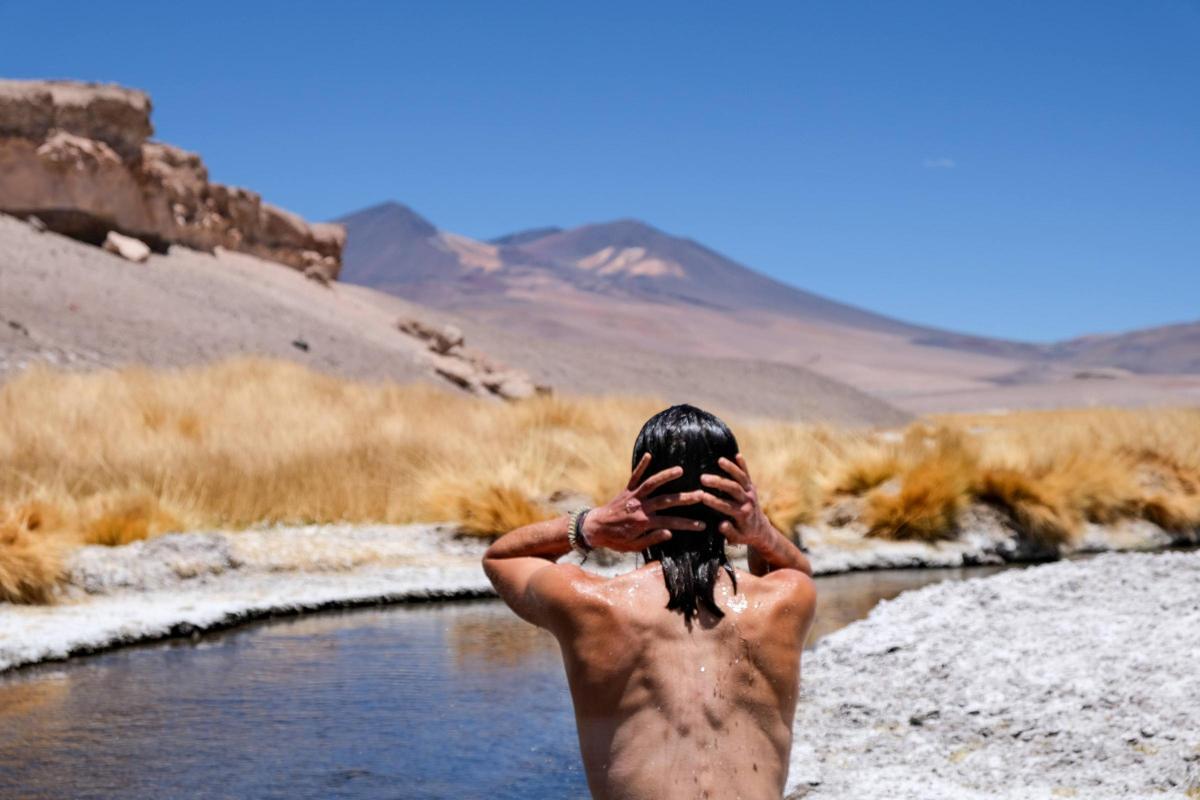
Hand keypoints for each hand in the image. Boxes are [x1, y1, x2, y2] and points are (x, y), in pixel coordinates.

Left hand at [583, 453, 705, 551]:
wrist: (594, 528)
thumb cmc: (615, 540)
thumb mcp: (634, 547)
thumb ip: (652, 539)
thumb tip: (670, 532)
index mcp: (644, 522)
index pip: (671, 523)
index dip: (687, 524)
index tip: (702, 525)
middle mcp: (640, 507)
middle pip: (666, 500)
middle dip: (684, 498)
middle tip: (701, 495)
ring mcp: (633, 496)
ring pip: (652, 484)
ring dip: (666, 476)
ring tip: (680, 470)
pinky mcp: (626, 490)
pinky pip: (634, 476)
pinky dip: (641, 466)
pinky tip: (649, 454)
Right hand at [700, 454, 773, 548]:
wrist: (761, 529)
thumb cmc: (744, 534)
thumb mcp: (736, 538)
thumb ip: (729, 532)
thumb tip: (722, 524)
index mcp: (743, 514)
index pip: (726, 506)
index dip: (714, 501)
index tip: (701, 496)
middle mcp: (748, 501)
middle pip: (733, 489)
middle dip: (719, 482)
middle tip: (703, 478)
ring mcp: (751, 492)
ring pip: (741, 478)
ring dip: (731, 468)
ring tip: (719, 460)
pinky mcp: (752, 486)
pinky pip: (748, 474)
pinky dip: (743, 465)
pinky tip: (736, 454)